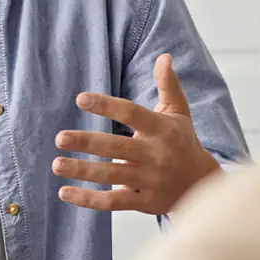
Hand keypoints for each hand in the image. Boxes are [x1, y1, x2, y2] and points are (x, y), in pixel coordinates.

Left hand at [53, 54, 220, 213]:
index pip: (131, 113)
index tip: (81, 99)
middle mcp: (155, 154)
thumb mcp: (179, 112)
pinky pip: (112, 203)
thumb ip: (168, 85)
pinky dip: (88, 200)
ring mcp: (149, 180)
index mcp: (161, 129)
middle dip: (87, 142)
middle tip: (60, 138)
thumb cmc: (183, 142)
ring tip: (57, 164)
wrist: (202, 184)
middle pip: (117, 147)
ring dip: (83, 171)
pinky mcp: (143, 202)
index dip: (106, 106)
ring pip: (112, 176)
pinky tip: (64, 192)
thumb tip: (164, 56)